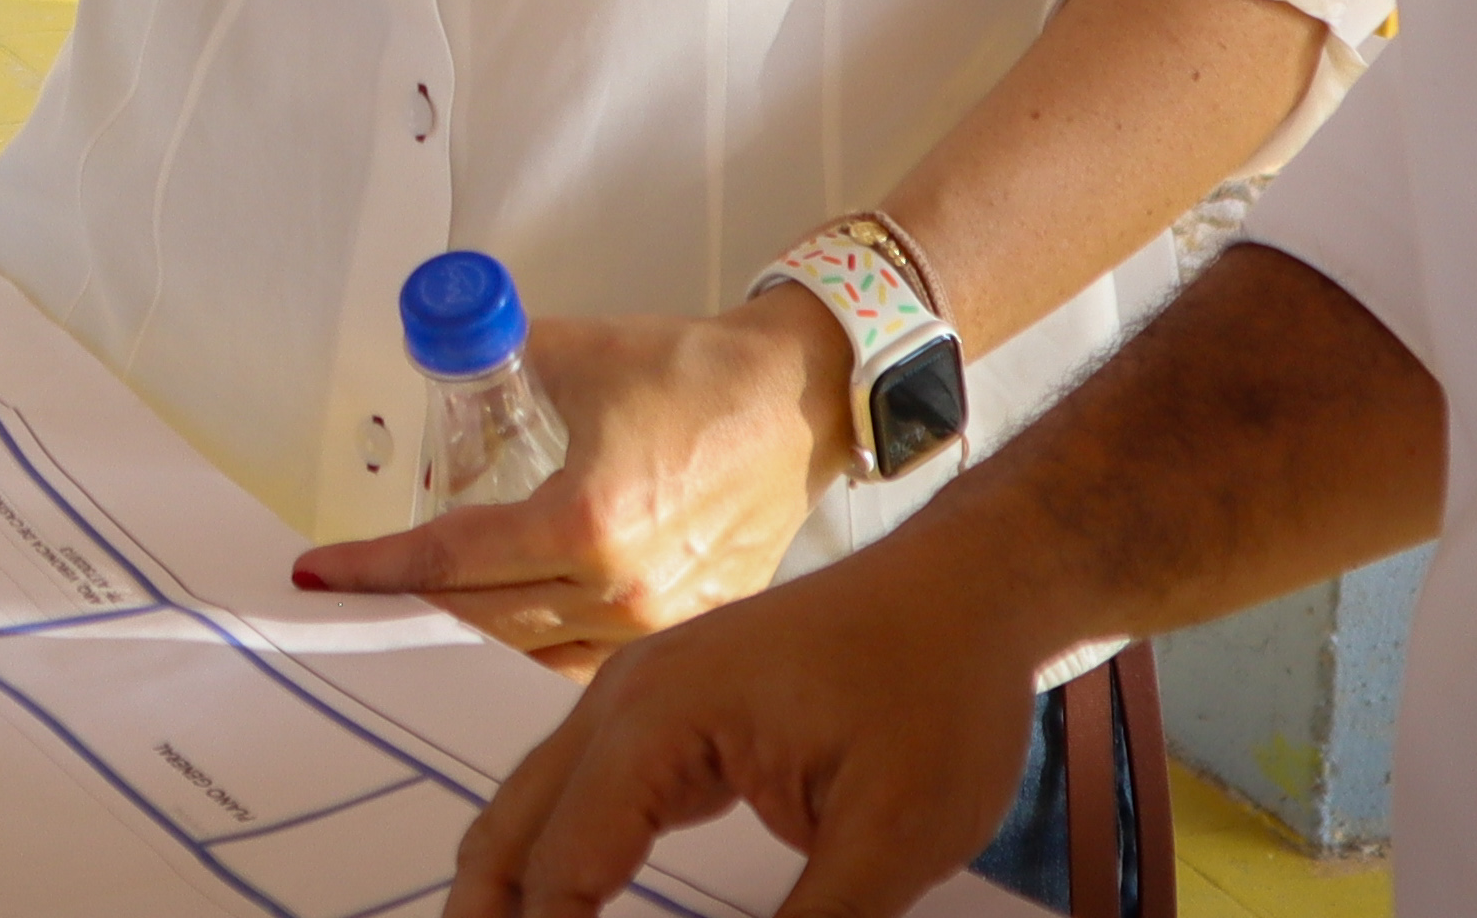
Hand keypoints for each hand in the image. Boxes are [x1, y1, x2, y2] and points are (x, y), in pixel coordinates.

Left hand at [295, 290, 847, 669]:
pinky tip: (519, 613)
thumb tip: (436, 350)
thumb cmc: (696, 371)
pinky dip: (543, 640)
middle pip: (482, 613)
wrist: (800, 399)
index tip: (317, 572)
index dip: (374, 566)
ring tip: (435, 596)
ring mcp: (660, 620)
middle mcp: (620, 590)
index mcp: (584, 522)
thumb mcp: (575, 352)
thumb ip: (495, 361)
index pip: (449, 557)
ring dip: (478, 622)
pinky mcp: (691, 627)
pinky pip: (590, 656)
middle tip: (358, 582)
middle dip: (414, 597)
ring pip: (535, 648)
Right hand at [444, 518, 1047, 917]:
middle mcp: (622, 701)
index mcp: (658, 721)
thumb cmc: (938, 696)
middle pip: (511, 834)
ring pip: (530, 810)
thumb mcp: (890, 840)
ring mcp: (637, 700)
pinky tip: (562, 915)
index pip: (563, 872)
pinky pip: (579, 794)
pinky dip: (554, 862)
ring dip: (509, 895)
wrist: (966, 592)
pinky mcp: (666, 715)